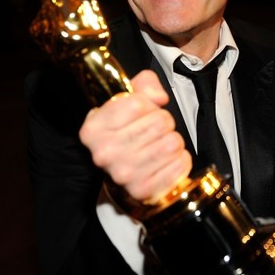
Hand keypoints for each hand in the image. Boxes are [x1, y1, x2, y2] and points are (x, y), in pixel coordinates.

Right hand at [79, 70, 191, 202]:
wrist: (123, 170)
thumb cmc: (127, 130)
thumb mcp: (127, 99)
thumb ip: (145, 85)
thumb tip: (159, 98)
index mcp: (94, 128)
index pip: (138, 102)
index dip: (148, 103)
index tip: (142, 112)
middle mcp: (105, 153)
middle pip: (159, 121)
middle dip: (163, 121)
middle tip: (154, 129)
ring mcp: (124, 174)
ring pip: (173, 142)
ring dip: (173, 140)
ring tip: (159, 143)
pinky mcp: (144, 190)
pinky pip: (180, 163)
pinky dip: (180, 159)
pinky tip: (166, 160)